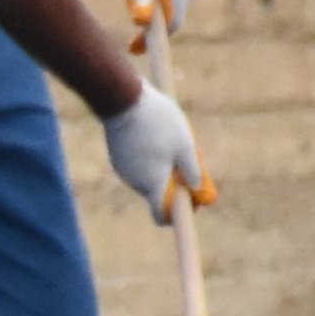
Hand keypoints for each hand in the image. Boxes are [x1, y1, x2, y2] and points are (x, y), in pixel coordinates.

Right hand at [99, 88, 209, 216]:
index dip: (176, 212)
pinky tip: (153, 136)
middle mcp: (135, 182)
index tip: (188, 199)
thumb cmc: (159, 123)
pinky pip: (137, 166)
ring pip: (148, 178)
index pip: (161, 215)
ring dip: (161, 167)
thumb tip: (198, 189)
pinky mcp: (117, 158)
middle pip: (158, 193)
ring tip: (169, 140)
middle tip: (188, 158)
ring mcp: (123, 170)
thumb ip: (193, 170)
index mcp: (153, 183)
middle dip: (174, 182)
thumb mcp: (185, 144)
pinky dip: (147, 159)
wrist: (124, 100)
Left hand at [106, 0, 205, 30]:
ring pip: (168, 10)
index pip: (171, 25)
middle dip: (148, 24)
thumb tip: (143, 22)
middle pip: (170, 19)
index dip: (152, 40)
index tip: (133, 49)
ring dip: (149, 10)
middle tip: (126, 14)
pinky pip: (167, 0)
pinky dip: (152, 1)